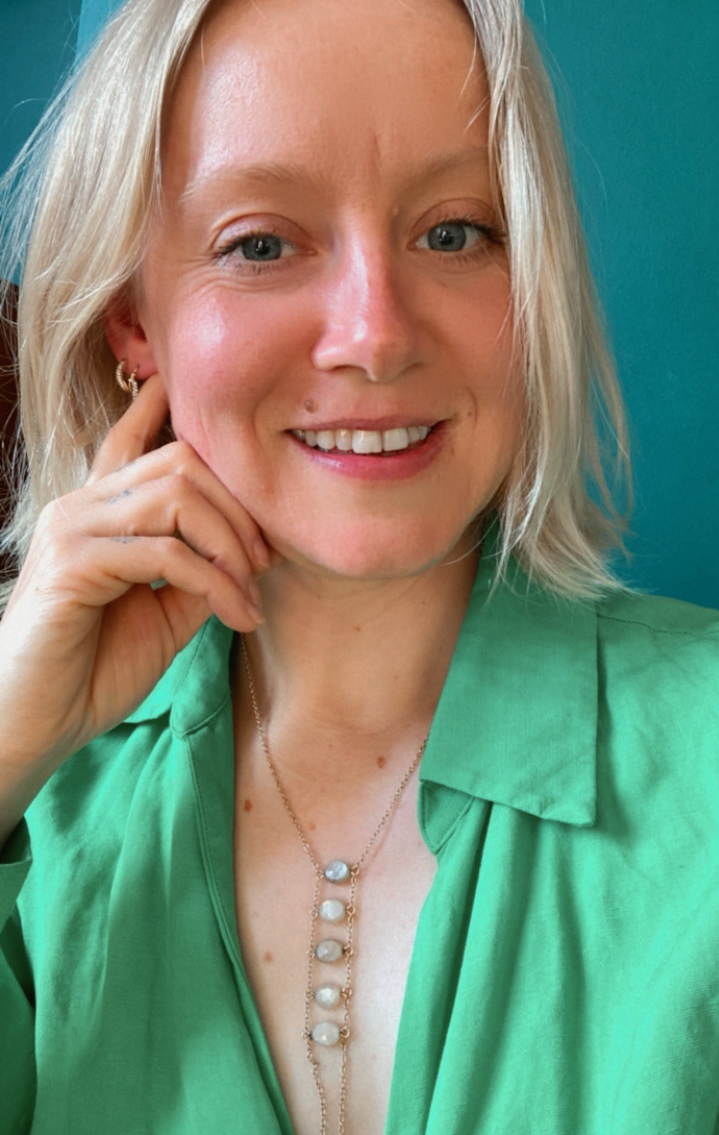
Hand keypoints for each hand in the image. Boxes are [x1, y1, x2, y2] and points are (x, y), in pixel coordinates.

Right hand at [0, 375, 269, 840]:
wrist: (36, 725)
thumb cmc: (93, 671)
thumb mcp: (164, 614)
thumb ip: (197, 572)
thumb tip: (246, 551)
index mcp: (98, 512)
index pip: (131, 440)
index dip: (165, 410)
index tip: (210, 409)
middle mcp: (81, 507)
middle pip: (179, 462)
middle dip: (239, 509)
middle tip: (267, 562)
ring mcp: (73, 529)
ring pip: (177, 498)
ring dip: (231, 546)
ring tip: (250, 594)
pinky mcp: (73, 564)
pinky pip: (164, 553)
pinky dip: (214, 582)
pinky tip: (236, 615)